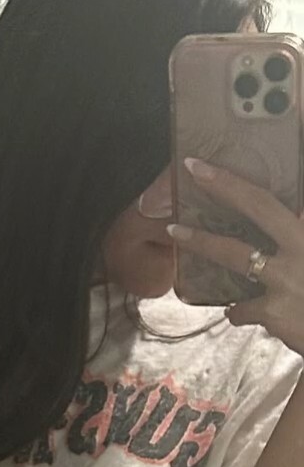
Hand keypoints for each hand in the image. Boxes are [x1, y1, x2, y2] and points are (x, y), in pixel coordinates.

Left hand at [168, 157, 303, 352]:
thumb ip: (292, 238)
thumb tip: (283, 219)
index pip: (281, 197)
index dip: (259, 174)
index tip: (235, 154)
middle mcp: (303, 245)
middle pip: (261, 205)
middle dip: (226, 185)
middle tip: (195, 169)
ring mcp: (288, 277)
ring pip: (236, 254)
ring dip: (202, 241)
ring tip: (176, 232)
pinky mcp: (275, 310)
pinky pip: (241, 308)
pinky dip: (237, 310)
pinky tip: (240, 311)